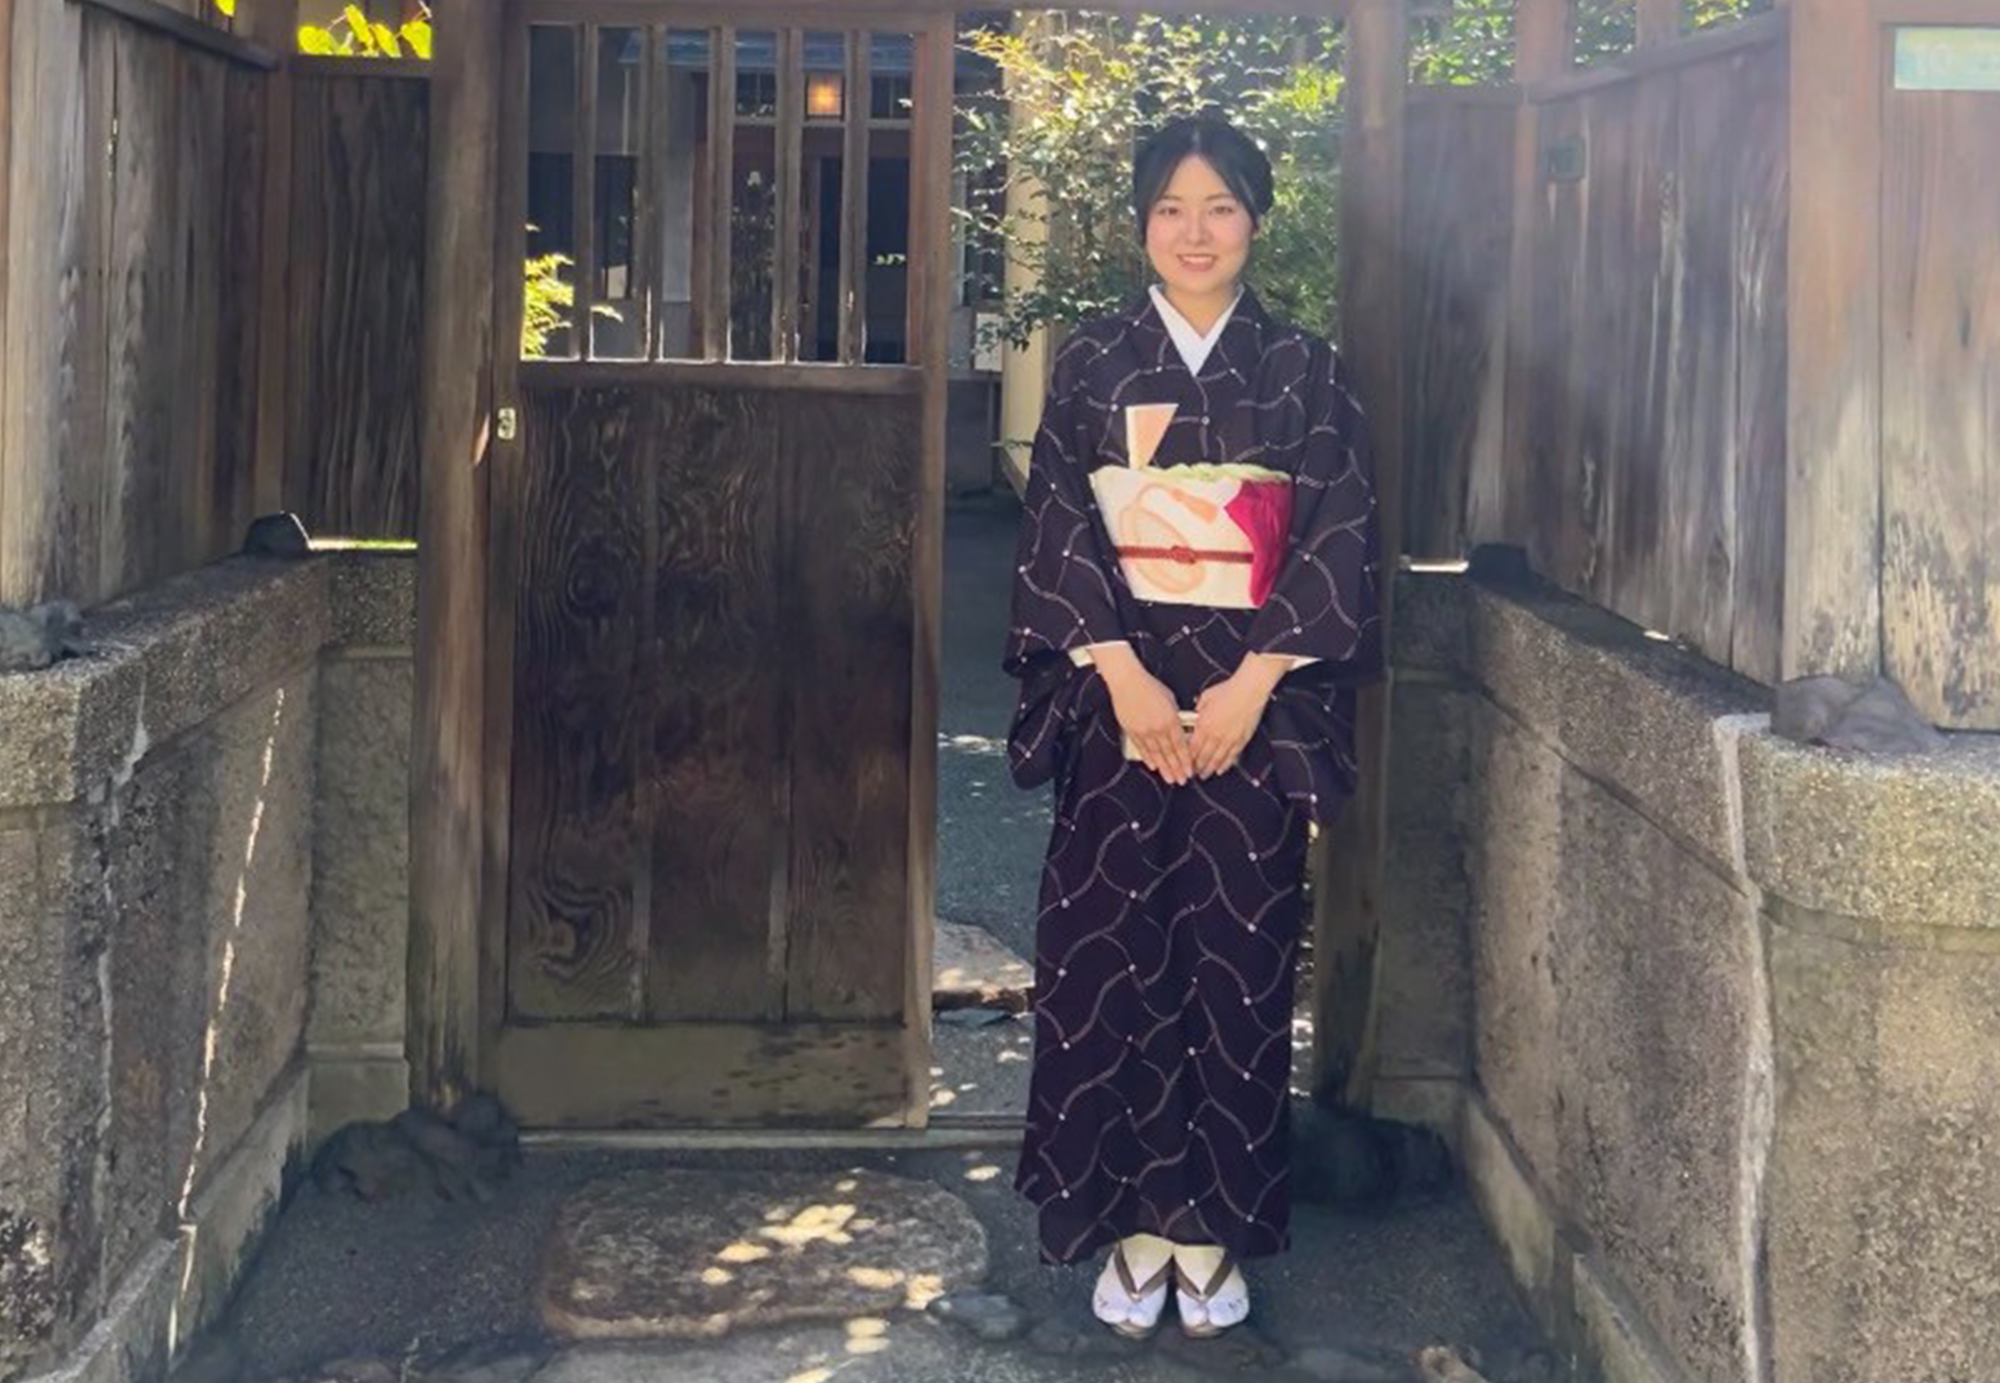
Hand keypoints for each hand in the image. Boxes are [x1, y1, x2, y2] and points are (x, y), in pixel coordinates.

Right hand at [1091, 645, 1193, 784]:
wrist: (1128, 682)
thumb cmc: (1149, 686)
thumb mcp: (1170, 699)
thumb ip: (1175, 715)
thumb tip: (1179, 726)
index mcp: (1171, 719)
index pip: (1181, 745)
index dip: (1185, 760)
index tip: (1189, 771)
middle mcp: (1158, 728)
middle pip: (1169, 753)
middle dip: (1176, 768)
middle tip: (1182, 780)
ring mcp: (1144, 731)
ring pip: (1156, 754)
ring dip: (1164, 768)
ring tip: (1169, 779)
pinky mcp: (1132, 731)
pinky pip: (1142, 748)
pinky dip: (1148, 758)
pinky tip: (1153, 766)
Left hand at [1189, 655, 1287, 777]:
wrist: (1249, 690)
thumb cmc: (1228, 690)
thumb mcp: (1205, 697)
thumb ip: (1198, 709)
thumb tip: (1196, 714)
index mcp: (1204, 725)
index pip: (1193, 748)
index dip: (1188, 758)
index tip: (1186, 762)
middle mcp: (1216, 735)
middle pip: (1204, 757)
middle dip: (1198, 768)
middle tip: (1194, 773)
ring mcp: (1229, 739)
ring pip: (1217, 760)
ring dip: (1210, 769)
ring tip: (1206, 774)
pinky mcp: (1242, 740)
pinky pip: (1232, 757)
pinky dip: (1226, 765)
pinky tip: (1221, 769)